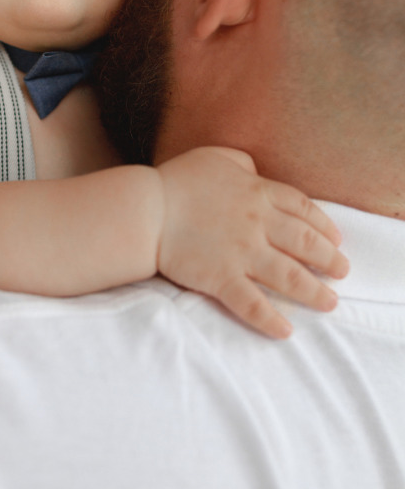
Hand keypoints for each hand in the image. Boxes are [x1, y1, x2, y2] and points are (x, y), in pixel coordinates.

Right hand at [155, 147, 348, 338]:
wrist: (146, 210)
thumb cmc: (177, 181)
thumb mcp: (215, 157)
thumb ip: (240, 164)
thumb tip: (254, 171)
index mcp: (258, 192)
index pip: (302, 209)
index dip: (324, 225)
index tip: (336, 239)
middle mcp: (258, 223)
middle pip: (305, 244)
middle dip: (330, 260)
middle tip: (343, 273)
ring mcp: (242, 253)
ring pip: (289, 276)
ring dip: (314, 292)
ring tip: (330, 303)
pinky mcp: (221, 278)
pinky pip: (252, 304)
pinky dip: (271, 320)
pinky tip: (285, 331)